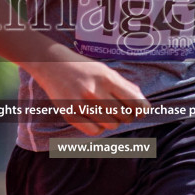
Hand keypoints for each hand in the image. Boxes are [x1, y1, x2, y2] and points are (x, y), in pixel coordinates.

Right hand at [28, 52, 150, 136]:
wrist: (51, 64)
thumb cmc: (83, 68)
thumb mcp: (106, 70)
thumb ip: (125, 86)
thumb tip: (144, 105)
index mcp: (107, 78)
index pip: (135, 102)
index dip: (142, 110)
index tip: (141, 112)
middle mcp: (94, 90)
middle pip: (124, 116)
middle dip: (126, 116)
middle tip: (120, 112)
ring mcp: (80, 103)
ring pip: (111, 125)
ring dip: (112, 122)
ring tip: (106, 114)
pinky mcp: (69, 114)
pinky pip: (94, 131)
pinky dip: (99, 128)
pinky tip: (96, 120)